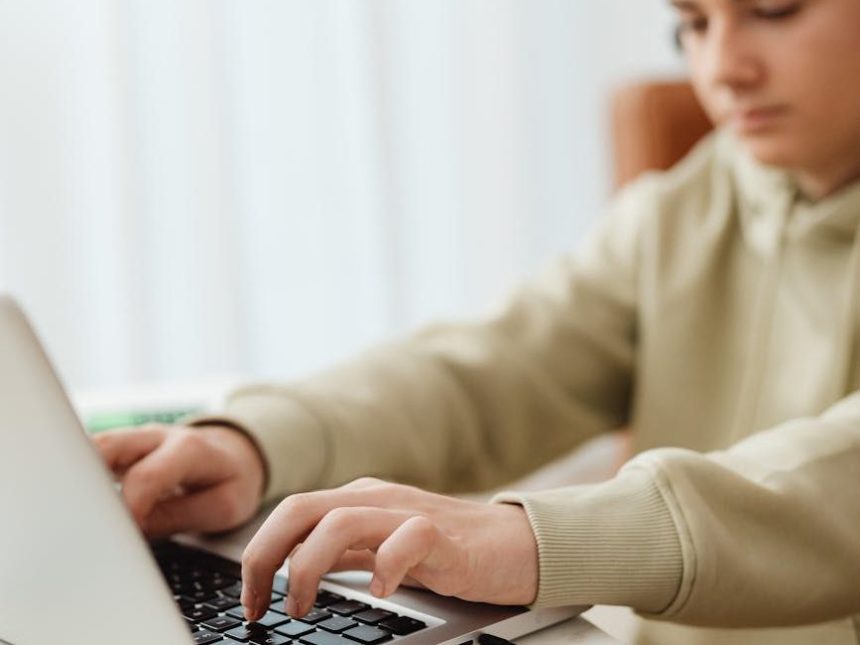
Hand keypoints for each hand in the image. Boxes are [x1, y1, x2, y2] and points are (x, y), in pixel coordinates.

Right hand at [93, 424, 265, 537]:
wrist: (236, 455)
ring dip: (77, 478)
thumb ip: (174, 518)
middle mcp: (157, 437)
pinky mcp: (122, 448)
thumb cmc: (231, 481)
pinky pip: (92, 456)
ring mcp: (136, 439)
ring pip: (92, 447)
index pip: (147, 476)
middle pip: (106, 448)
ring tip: (73, 514)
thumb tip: (128, 533)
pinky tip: (76, 503)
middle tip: (84, 522)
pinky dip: (80, 478)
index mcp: (190, 449)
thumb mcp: (222, 507)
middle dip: (88, 484)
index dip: (128, 508)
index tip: (119, 536)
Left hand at [240, 477, 537, 620]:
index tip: (250, 600)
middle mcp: (377, 499)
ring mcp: (410, 513)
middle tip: (259, 604)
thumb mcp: (380, 546)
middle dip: (266, 555)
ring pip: (341, 520)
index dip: (259, 554)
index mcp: (358, 501)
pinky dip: (385, 566)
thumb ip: (340, 552)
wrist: (516, 543)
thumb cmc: (447, 548)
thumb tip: (287, 572)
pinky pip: (408, 539)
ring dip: (309, 565)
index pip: (291, 513)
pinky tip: (379, 591)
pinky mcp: (445, 537)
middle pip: (302, 509)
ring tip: (302, 605)